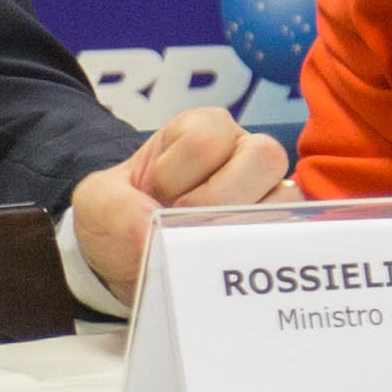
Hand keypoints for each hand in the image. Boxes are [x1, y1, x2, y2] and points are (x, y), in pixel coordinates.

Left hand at [70, 106, 288, 307]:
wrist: (127, 257)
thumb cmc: (121, 217)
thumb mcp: (97, 204)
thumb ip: (115, 210)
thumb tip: (148, 232)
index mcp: (201, 129)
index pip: (206, 139)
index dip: (175, 176)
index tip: (154, 196)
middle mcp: (242, 152)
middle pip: (264, 156)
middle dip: (217, 199)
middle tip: (184, 224)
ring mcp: (267, 190)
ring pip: (287, 196)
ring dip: (243, 229)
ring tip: (206, 246)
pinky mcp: (278, 229)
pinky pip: (293, 235)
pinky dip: (263, 252)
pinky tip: (228, 263)